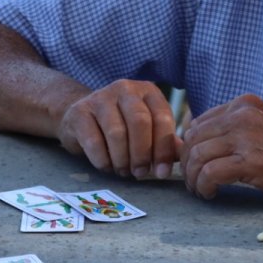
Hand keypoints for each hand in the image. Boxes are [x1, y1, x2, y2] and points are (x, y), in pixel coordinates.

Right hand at [58, 79, 180, 178]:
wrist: (82, 117)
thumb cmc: (122, 125)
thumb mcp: (147, 129)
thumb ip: (166, 141)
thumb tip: (183, 156)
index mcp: (147, 91)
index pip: (161, 118)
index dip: (163, 149)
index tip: (162, 173)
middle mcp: (125, 89)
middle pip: (140, 122)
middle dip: (142, 154)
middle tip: (140, 173)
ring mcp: (100, 97)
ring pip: (117, 132)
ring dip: (122, 159)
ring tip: (124, 171)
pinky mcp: (79, 112)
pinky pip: (94, 141)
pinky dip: (103, 160)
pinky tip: (107, 167)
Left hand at [181, 94, 262, 199]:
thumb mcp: (261, 124)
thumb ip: (235, 128)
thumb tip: (203, 144)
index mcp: (242, 106)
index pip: (198, 123)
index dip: (189, 147)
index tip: (192, 163)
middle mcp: (240, 116)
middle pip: (193, 140)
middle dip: (187, 164)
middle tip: (192, 181)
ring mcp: (245, 137)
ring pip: (197, 156)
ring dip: (193, 178)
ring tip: (200, 189)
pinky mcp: (250, 161)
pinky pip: (210, 173)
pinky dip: (204, 186)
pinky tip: (210, 193)